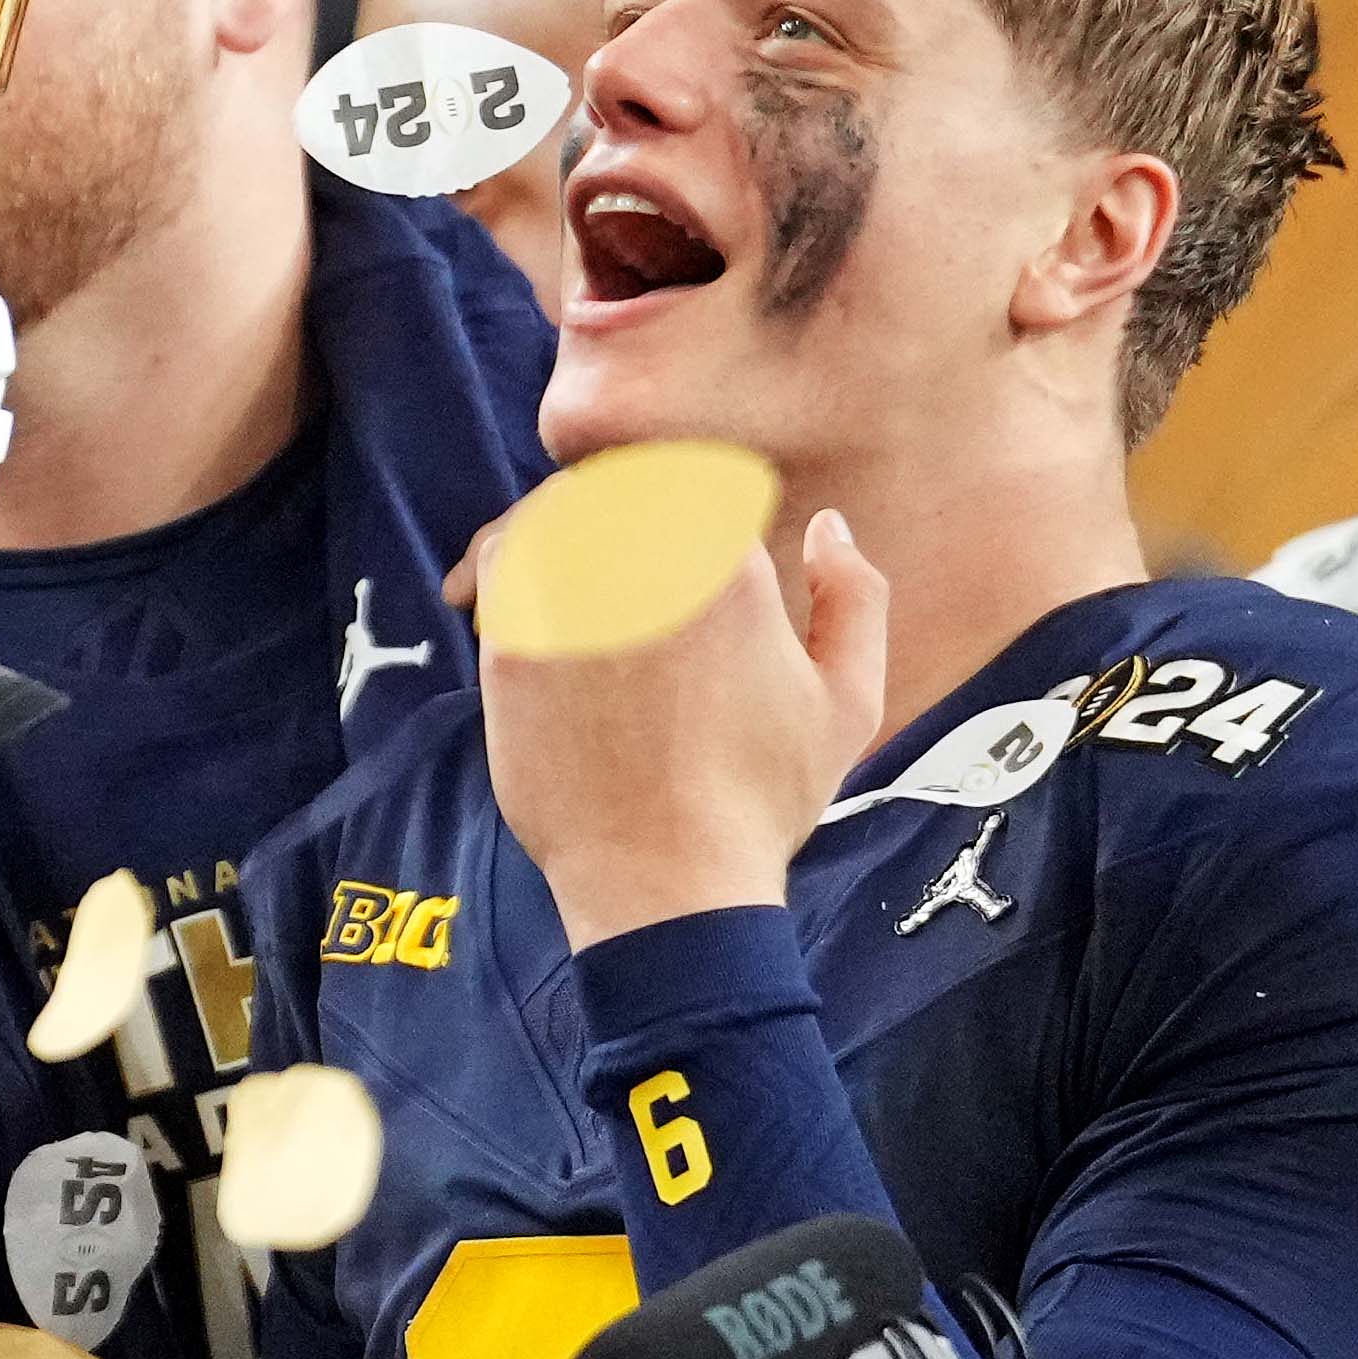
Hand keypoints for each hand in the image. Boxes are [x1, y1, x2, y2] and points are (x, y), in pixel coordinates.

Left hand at [474, 504, 886, 948]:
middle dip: (618, 511)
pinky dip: (511, 566)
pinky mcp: (511, 640)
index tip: (677, 527)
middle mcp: (644, 564)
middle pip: (614, 489)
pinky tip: (529, 600)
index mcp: (728, 564)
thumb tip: (828, 527)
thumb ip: (855, 600)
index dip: (681, 493)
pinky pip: (502, 565)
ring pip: (553, 516)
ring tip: (576, 577)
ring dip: (560, 530)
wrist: (668, 880)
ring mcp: (568, 600)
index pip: (690, 478)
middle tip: (619, 555)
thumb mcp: (847, 703)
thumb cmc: (761, 798)